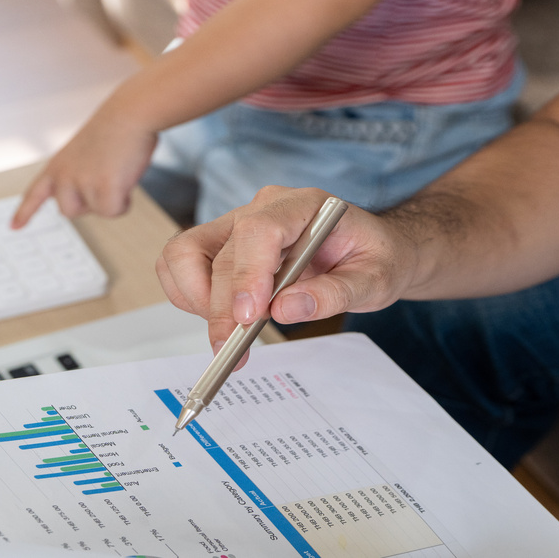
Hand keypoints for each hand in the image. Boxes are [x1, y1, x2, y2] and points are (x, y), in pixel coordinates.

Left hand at [11, 115, 156, 226]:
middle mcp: (63, 176)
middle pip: (70, 211)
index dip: (25, 212)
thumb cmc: (113, 130)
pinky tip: (125, 178)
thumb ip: (79, 176)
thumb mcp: (84, 154)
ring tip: (116, 172)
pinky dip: (124, 201)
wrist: (129, 114)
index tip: (14, 227)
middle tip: (104, 177)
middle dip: (90, 202)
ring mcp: (82, 183)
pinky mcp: (103, 189)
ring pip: (96, 212)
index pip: (35, 193)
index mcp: (56, 165)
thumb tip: (94, 199)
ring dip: (110, 199)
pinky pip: (113, 212)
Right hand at [156, 186, 418, 348]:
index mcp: (303, 205)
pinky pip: (184, 265)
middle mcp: (263, 209)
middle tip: (233, 352)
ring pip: (185, 254)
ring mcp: (237, 224)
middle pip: (220, 254)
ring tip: (228, 338)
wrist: (371, 250)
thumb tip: (287, 309)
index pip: (258, 230)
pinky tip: (223, 321)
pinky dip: (191, 298)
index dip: (247, 274)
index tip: (249, 318)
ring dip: (197, 301)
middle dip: (221, 309)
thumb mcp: (374, 280)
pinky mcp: (223, 245)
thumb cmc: (373, 259)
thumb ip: (335, 294)